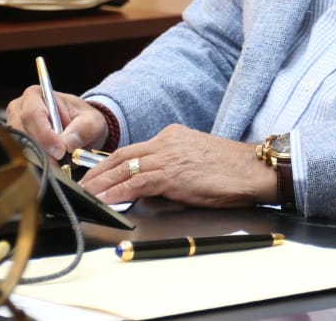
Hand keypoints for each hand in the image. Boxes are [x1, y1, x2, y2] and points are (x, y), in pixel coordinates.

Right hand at [5, 86, 107, 159]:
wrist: (80, 129)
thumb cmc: (83, 120)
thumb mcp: (93, 121)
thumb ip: (84, 129)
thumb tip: (67, 143)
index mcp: (36, 95)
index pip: (33, 114)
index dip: (45, 135)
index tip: (60, 151)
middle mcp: (20, 110)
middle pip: (21, 133)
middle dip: (41, 151)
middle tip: (60, 165)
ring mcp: (15, 128)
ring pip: (19, 147)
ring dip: (38, 159)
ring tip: (58, 166)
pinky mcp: (15, 144)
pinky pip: (20, 157)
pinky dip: (35, 165)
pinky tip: (49, 168)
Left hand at [79, 124, 277, 208]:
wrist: (255, 170)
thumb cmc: (231, 170)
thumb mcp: (195, 161)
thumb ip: (172, 167)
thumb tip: (153, 186)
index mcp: (172, 136)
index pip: (132, 149)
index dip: (109, 163)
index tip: (95, 174)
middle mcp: (167, 141)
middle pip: (122, 155)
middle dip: (97, 171)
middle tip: (80, 184)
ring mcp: (169, 155)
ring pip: (125, 168)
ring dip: (102, 183)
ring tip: (85, 194)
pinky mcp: (174, 173)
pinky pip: (138, 181)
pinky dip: (118, 191)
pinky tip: (106, 199)